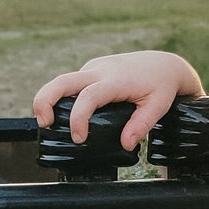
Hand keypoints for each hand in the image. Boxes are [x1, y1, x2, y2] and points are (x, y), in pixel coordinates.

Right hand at [32, 51, 205, 152]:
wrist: (163, 64)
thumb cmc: (161, 85)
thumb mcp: (158, 107)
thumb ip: (141, 125)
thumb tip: (125, 144)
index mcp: (116, 80)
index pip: (89, 97)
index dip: (78, 118)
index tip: (79, 138)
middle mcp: (100, 71)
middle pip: (62, 81)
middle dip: (45, 100)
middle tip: (44, 124)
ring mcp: (93, 68)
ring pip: (62, 81)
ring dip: (49, 99)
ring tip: (48, 123)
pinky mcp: (91, 70)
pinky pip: (71, 83)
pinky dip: (61, 98)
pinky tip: (63, 115)